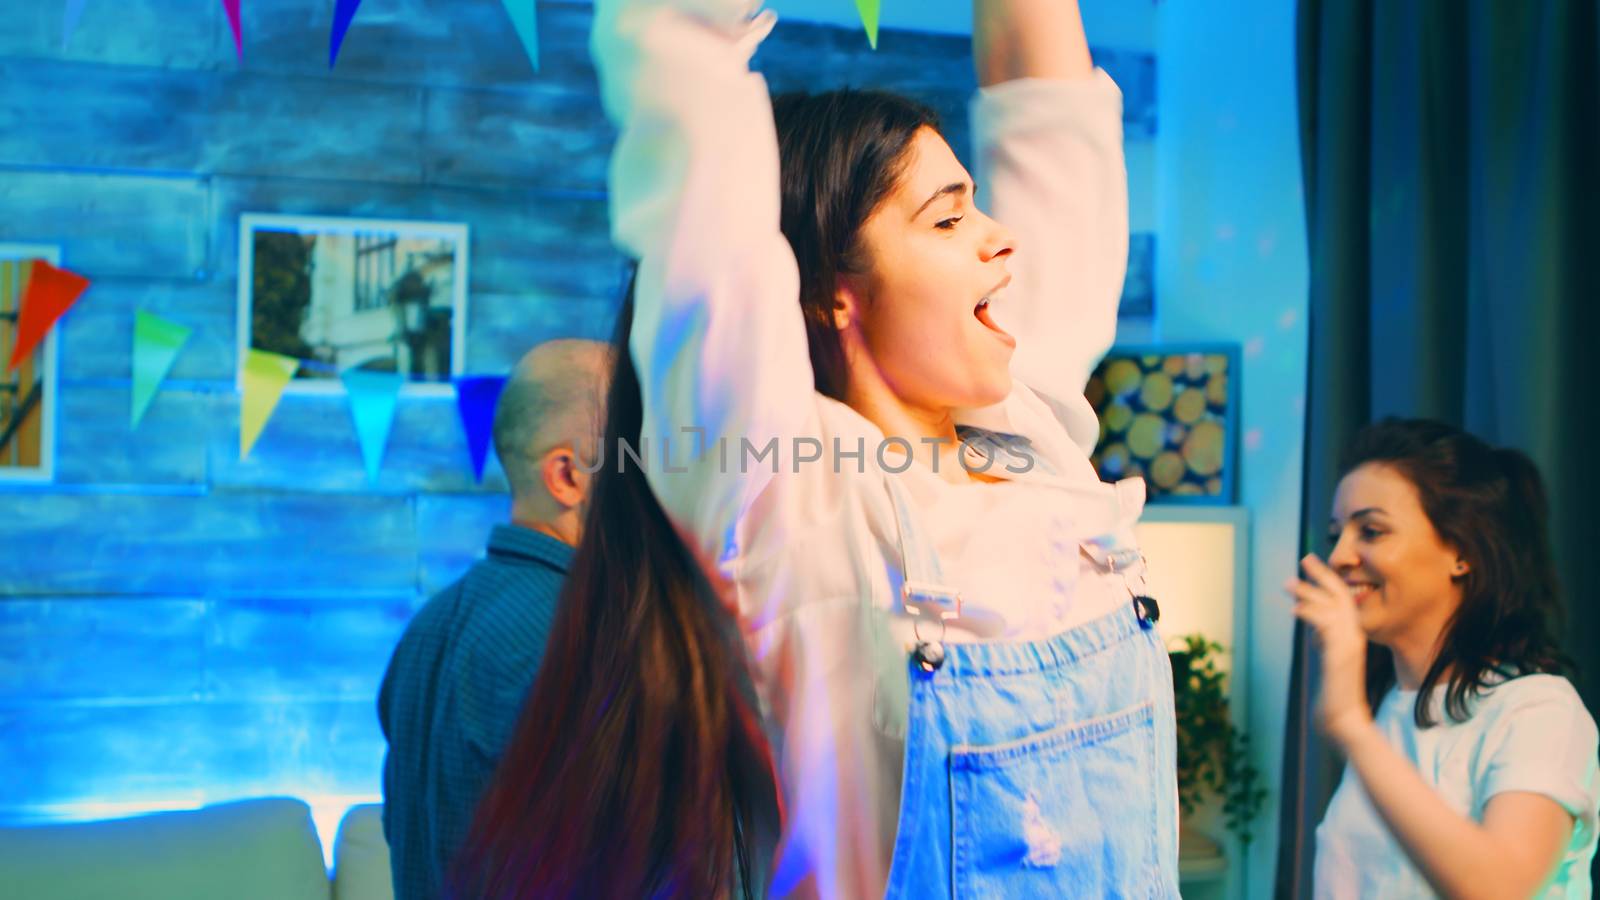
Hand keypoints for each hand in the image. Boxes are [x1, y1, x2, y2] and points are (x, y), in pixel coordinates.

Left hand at [1287, 554, 1372, 747]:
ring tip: (1286, 582)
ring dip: (1307, 592)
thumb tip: (1312, 624)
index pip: (1343, 599)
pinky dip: (1309, 614)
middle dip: (1322, 575)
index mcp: (1352, 635)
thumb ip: (1323, 639)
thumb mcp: (1328, 658)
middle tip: (1305, 558)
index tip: (1312, 563)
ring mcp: (1350, 645)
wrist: (1344, 719)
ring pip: (1332, 607)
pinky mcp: (1340, 656)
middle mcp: (1354, 636)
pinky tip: (1293, 609)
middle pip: (1341, 596)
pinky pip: (1325, 627)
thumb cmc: (1334, 692)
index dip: (1328, 580)